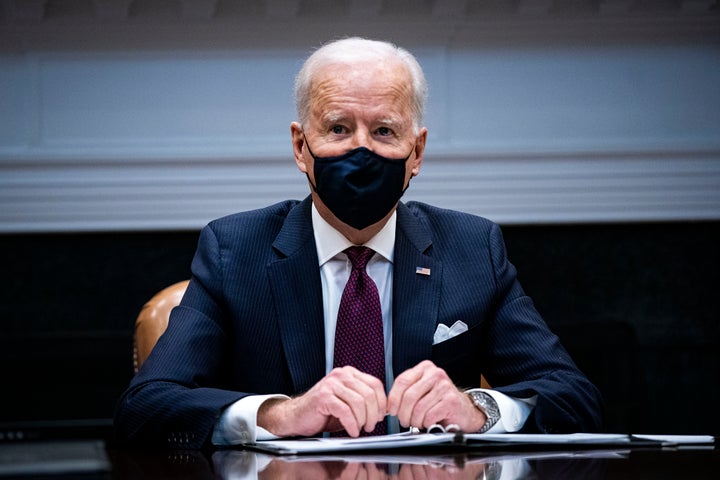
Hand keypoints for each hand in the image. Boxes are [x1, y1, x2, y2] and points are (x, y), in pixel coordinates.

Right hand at [258, 366, 386, 436]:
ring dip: (362, 420)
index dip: (381, 402)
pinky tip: (351, 431)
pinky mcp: (323, 397)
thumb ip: (363, 401)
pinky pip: (345, 411)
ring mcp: (331, 384)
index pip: (375, 384)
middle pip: (369, 394)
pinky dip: (352, 424)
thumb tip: (384, 410)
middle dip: (373, 414)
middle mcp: (340, 375)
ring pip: (359, 402)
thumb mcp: (346, 402)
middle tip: (370, 426)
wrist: (295, 417)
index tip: (380, 415)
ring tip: (359, 429)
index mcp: (348, 373)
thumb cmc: (322, 412)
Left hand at [387, 360, 486, 431]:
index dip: (393, 399)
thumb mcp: (421, 391)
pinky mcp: (451, 400)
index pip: (401, 381)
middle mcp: (435, 373)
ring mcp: (444, 386)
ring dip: (415, 420)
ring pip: (418, 408)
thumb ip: (405, 392)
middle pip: (409, 396)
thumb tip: (388, 404)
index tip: (392, 410)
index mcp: (424, 368)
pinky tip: (429, 422)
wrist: (463, 410)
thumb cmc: (438, 402)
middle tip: (404, 421)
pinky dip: (426, 423)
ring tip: (417, 423)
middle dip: (403, 413)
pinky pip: (430, 415)